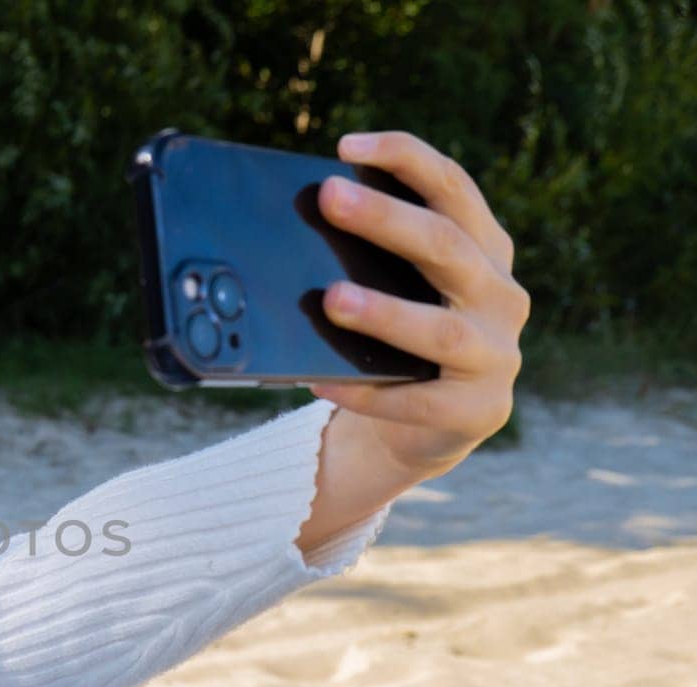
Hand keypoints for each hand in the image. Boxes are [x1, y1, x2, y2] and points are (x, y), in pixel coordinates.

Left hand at [309, 130, 530, 481]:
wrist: (431, 428)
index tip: (346, 145)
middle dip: (385, 218)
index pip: (452, 187)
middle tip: (329, 197)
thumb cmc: (402, 341)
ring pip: (439, 330)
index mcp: (484, 250)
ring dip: (383, 312)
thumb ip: (372, 258)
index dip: (405, 158)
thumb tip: (297, 224)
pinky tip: (319, 382)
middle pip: (446, 245)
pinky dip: (365, 392)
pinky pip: (415, 401)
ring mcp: (498, 355)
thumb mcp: (398, 288)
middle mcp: (502, 295)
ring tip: (331, 299)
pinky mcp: (480, 410)